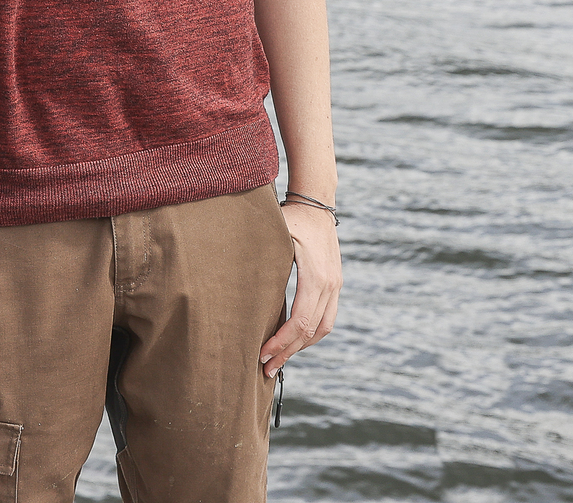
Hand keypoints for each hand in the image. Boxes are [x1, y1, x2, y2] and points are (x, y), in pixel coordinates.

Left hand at [260, 202, 341, 378]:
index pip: (300, 321)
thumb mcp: (275, 235)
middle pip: (311, 332)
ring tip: (278, 359)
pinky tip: (292, 339)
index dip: (281, 342)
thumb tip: (237, 286)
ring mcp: (335, 286)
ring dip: (301, 347)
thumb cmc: (290, 217)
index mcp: (315, 277)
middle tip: (265, 367)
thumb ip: (262, 261)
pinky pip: (326, 318)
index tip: (261, 353)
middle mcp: (330, 285)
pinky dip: (310, 333)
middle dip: (288, 352)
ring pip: (323, 329)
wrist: (317, 204)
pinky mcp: (335, 284)